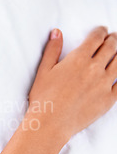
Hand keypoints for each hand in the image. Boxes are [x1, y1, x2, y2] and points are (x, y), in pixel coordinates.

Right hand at [28, 26, 116, 140]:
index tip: (102, 30)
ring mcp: (104, 84)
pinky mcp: (109, 99)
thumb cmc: (44, 98)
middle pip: (111, 47)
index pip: (96, 38)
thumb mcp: (44, 71)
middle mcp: (94, 69)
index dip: (100, 32)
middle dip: (113, 40)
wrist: (51, 123)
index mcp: (78, 59)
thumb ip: (52, 50)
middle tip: (112, 38)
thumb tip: (57, 33)